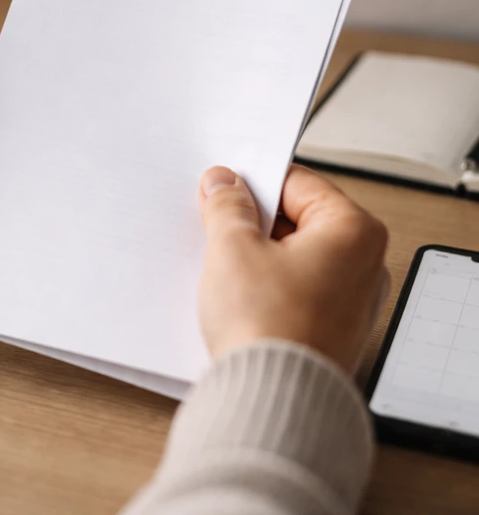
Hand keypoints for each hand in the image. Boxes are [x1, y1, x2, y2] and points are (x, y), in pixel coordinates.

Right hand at [197, 164, 389, 373]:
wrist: (272, 399)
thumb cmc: (268, 328)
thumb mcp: (233, 248)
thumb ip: (228, 206)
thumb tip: (225, 185)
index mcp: (354, 232)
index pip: (297, 184)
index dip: (252, 184)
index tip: (222, 191)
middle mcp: (364, 265)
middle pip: (298, 220)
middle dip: (254, 224)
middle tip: (219, 232)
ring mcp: (351, 302)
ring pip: (293, 257)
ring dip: (257, 257)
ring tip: (227, 270)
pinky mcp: (331, 330)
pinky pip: (295, 291)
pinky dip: (267, 287)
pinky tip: (239, 298)